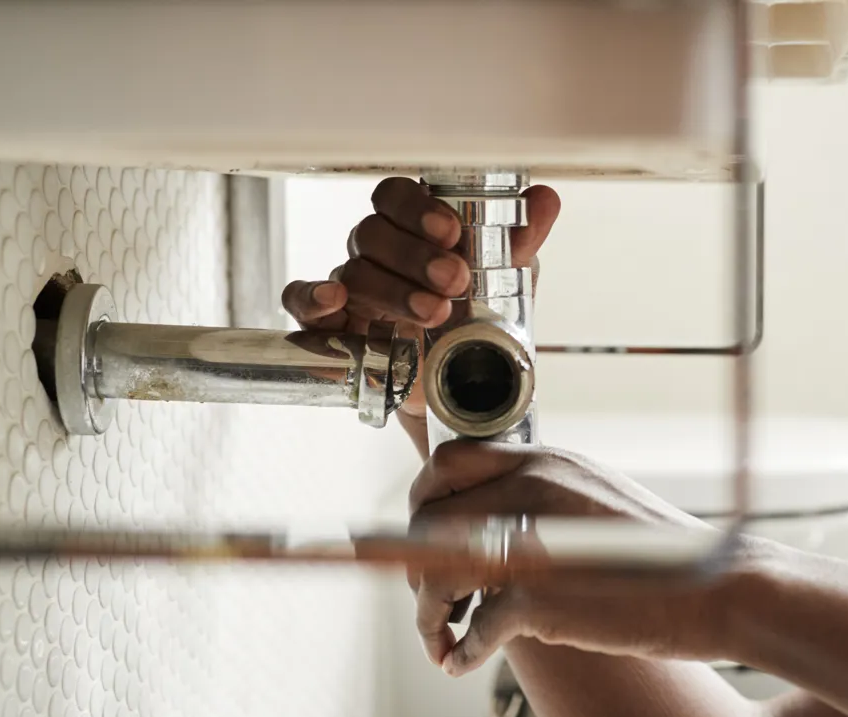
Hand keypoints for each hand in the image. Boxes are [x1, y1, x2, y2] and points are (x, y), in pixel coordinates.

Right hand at [281, 177, 561, 417]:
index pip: (396, 197)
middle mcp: (377, 253)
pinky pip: (302, 302)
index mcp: (413, 230)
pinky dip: (312, 297)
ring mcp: (352, 288)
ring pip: (353, 271)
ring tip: (435, 314)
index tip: (451, 232)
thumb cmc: (475, 321)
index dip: (418, 209)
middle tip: (454, 280)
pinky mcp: (332, 327)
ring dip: (394, 290)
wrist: (463, 389)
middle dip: (415, 256)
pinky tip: (336, 300)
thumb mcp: (506, 282)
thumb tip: (544, 199)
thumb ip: (519, 241)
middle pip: (373, 232)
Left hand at [407, 440, 765, 675]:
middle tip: (436, 601)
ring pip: (435, 572)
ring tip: (442, 639)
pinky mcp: (539, 597)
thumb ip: (545, 499)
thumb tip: (491, 520)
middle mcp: (532, 489)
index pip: (447, 462)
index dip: (423, 502)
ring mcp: (532, 540)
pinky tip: (462, 663)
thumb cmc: (664, 557)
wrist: (721, 589)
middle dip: (415, 566)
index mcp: (547, 460)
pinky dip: (460, 650)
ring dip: (428, 614)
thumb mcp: (597, 500)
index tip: (422, 538)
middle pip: (428, 518)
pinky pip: (473, 627)